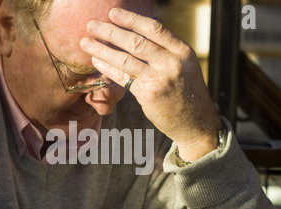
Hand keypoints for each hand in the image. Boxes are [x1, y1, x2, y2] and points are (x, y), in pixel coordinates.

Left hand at [80, 8, 222, 160]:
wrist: (195, 122)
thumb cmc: (186, 92)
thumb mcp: (184, 66)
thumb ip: (165, 51)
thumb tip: (137, 34)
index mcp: (182, 51)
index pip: (154, 28)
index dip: (131, 19)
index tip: (113, 13)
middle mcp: (172, 63)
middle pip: (136, 42)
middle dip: (110, 32)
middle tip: (91, 25)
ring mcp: (160, 79)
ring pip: (125, 60)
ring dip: (102, 49)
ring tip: (85, 43)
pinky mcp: (148, 95)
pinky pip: (123, 78)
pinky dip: (108, 68)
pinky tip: (96, 61)